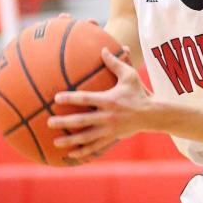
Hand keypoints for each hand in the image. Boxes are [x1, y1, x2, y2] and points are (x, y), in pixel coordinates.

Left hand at [48, 46, 150, 163]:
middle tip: (49, 122)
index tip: (56, 98)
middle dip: (64, 122)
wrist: (153, 115)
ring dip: (70, 141)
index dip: (70, 98)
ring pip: (86, 137)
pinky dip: (83, 151)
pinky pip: (95, 147)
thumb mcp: (130, 76)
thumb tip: (102, 48)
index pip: (86, 99)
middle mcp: (107, 116)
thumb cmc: (139, 93)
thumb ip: (114, 63)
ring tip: (56, 142)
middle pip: (82, 121)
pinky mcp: (112, 138)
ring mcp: (109, 129)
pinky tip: (72, 154)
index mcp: (109, 100)